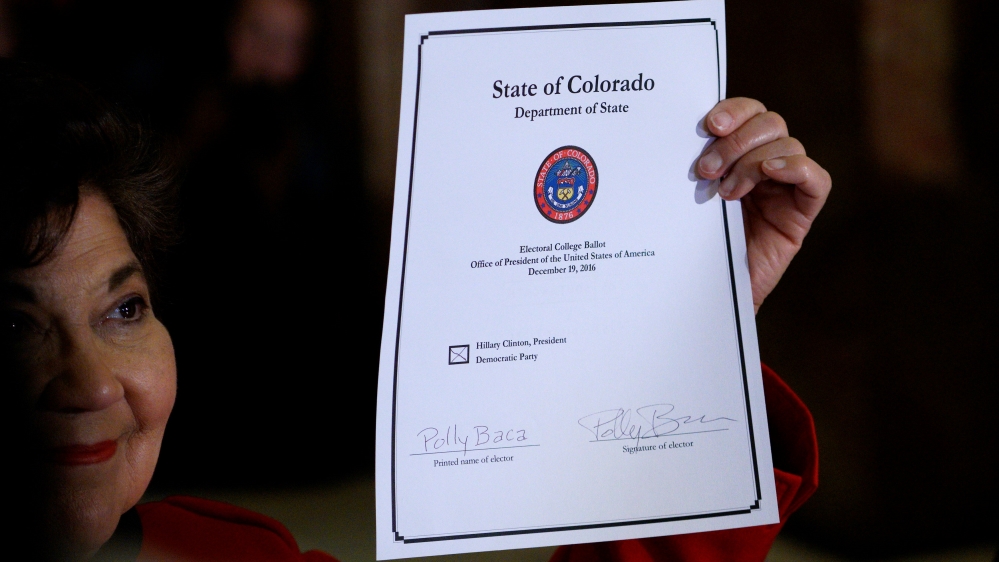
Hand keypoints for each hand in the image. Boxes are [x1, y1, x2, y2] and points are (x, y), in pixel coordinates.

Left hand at [697, 97, 831, 313]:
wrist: (705, 293)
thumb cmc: (692, 245)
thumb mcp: (687, 200)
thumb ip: (694, 167)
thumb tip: (676, 134)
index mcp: (737, 154)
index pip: (747, 113)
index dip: (733, 110)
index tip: (708, 125)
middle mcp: (764, 165)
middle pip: (769, 123)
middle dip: (737, 141)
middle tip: (706, 170)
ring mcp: (785, 187)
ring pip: (787, 145)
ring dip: (752, 161)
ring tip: (724, 193)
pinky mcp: (801, 212)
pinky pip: (816, 180)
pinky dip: (796, 168)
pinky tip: (770, 173)